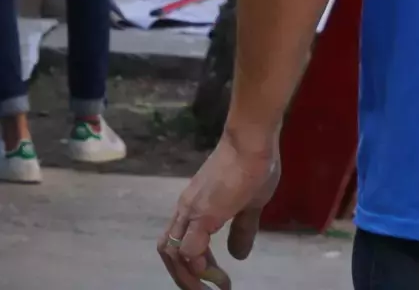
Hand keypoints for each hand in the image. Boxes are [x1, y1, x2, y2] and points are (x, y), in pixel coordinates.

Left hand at [159, 128, 280, 287]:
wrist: (251, 142)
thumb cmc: (252, 167)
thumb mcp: (248, 206)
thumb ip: (242, 230)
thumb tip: (238, 256)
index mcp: (194, 208)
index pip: (176, 242)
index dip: (190, 266)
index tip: (216, 281)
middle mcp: (185, 210)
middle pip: (167, 251)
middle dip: (183, 279)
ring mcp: (192, 211)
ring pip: (172, 252)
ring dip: (188, 277)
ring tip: (213, 288)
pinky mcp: (204, 213)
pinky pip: (189, 247)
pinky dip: (196, 265)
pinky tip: (215, 273)